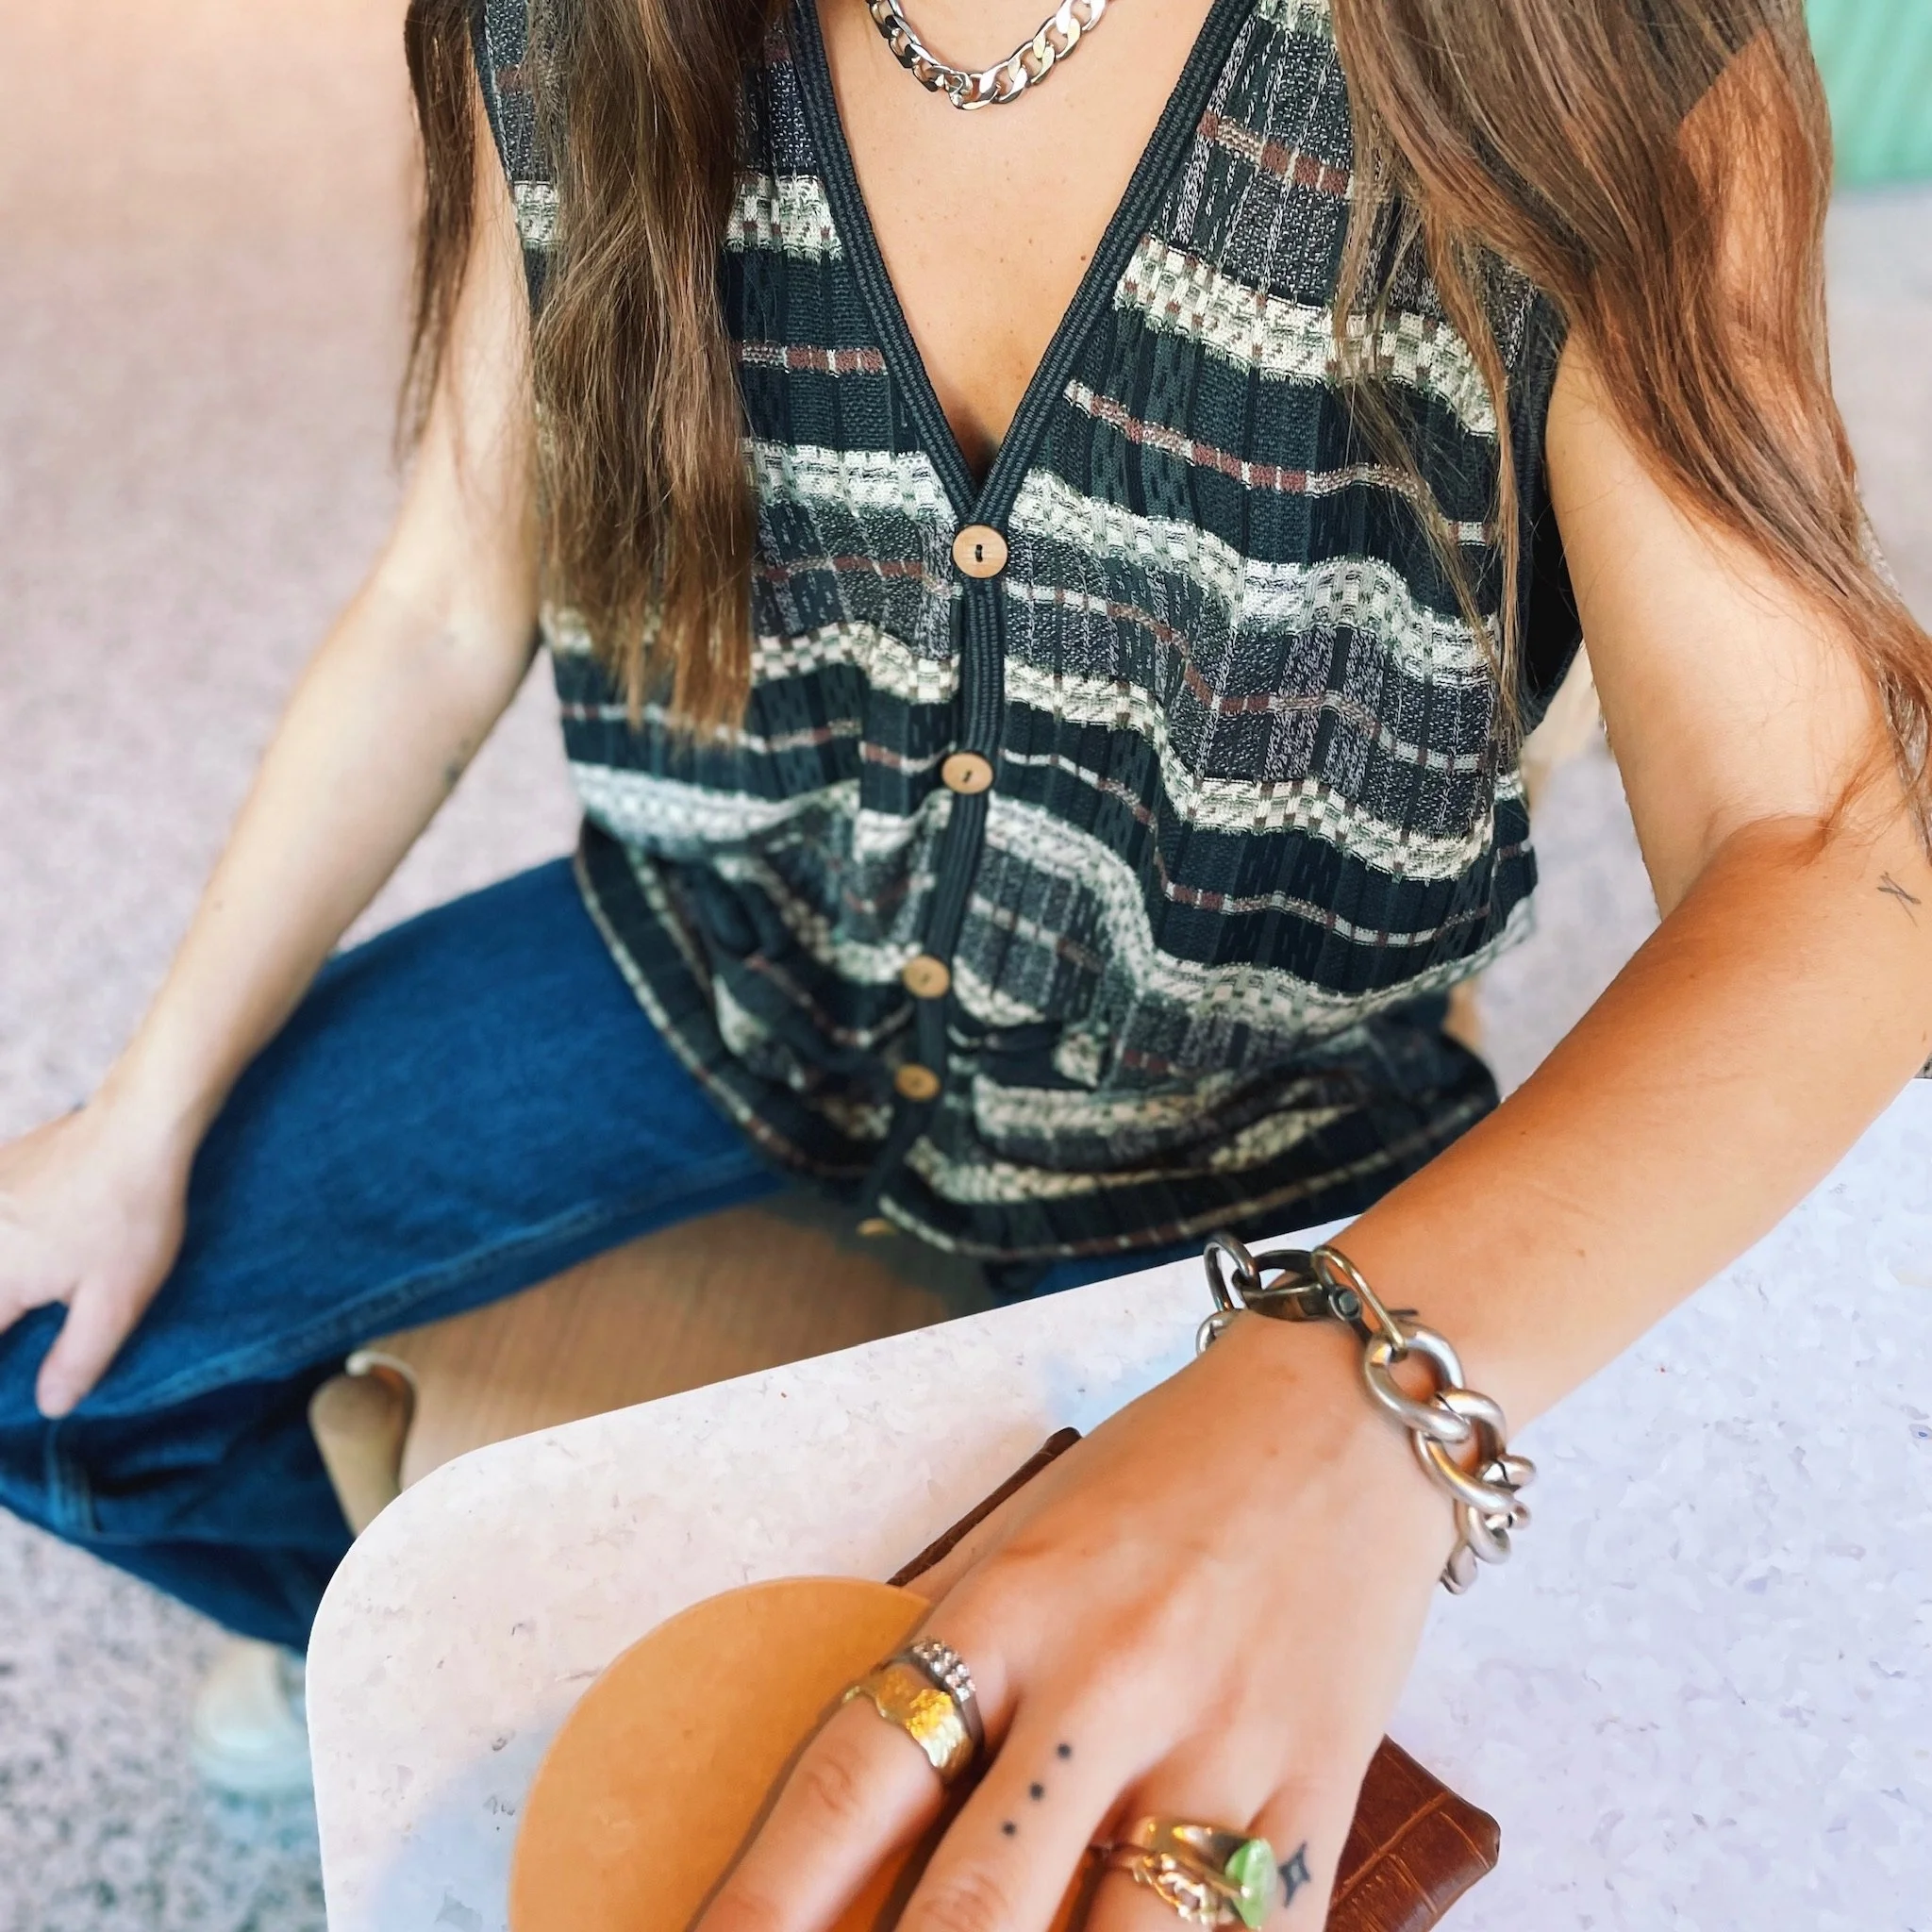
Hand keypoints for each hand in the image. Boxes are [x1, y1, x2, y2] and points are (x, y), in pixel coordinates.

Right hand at [0, 1094, 195, 1415]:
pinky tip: (40, 1241)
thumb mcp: (116, 1301)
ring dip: (10, 1288)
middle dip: (9, 1315)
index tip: (23, 1361)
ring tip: (39, 1290)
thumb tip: (50, 1404)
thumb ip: (77, 1358)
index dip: (7, 1362)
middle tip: (30, 1326)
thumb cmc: (130, 1214)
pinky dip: (10, 1239)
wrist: (138, 1126)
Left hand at [697, 1310, 1456, 1931]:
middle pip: (971, 1908)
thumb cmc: (1168, 1471)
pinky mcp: (1320, 1795)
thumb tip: (857, 1799)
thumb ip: (951, 1656)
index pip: (852, 1785)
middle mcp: (1103, 1685)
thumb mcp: (1028, 1533)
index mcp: (1006, 1607)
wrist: (1348, 1412)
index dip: (760, 1907)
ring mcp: (1219, 1749)